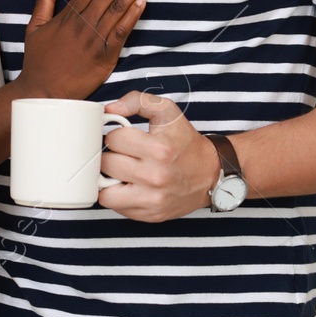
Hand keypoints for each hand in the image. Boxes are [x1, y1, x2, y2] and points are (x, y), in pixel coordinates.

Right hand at [16, 0, 155, 100]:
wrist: (43, 92)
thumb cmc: (38, 60)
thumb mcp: (35, 26)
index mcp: (68, 15)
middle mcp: (83, 24)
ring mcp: (95, 40)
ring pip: (119, 8)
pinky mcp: (106, 58)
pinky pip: (122, 33)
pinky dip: (133, 16)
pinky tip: (144, 1)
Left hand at [98, 91, 221, 221]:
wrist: (210, 174)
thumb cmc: (185, 142)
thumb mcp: (168, 111)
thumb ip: (137, 101)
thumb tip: (109, 109)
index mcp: (159, 149)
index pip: (113, 139)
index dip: (117, 135)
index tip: (126, 138)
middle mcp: (155, 177)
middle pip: (106, 164)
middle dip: (111, 156)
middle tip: (123, 154)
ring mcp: (152, 200)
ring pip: (105, 192)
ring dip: (109, 180)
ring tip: (121, 172)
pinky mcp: (150, 215)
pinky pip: (116, 207)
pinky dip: (118, 196)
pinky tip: (130, 186)